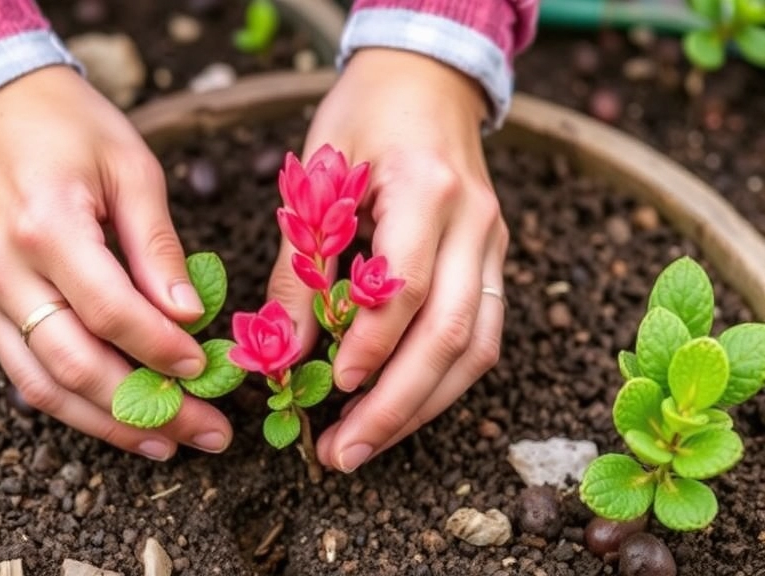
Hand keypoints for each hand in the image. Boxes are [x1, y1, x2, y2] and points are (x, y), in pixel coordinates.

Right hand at [0, 66, 231, 459]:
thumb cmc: (70, 128)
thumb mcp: (133, 168)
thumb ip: (159, 247)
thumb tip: (190, 318)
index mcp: (47, 227)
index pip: (112, 314)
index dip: (163, 350)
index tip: (208, 368)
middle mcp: (4, 271)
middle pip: (76, 365)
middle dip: (147, 410)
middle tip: (207, 432)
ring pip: (44, 387)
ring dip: (108, 425)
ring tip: (167, 444)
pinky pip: (23, 373)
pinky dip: (72, 404)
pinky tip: (119, 418)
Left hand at [267, 49, 508, 471]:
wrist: (428, 78)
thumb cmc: (362, 116)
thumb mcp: (317, 178)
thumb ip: (299, 267)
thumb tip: (277, 352)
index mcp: (427, 189)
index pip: (407, 288)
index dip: (369, 346)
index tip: (330, 387)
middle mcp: (475, 222)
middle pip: (452, 334)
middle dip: (396, 406)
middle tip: (342, 453)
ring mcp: (495, 244)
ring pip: (478, 348)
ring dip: (422, 408)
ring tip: (366, 446)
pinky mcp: (496, 261)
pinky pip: (482, 335)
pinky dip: (442, 382)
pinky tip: (401, 408)